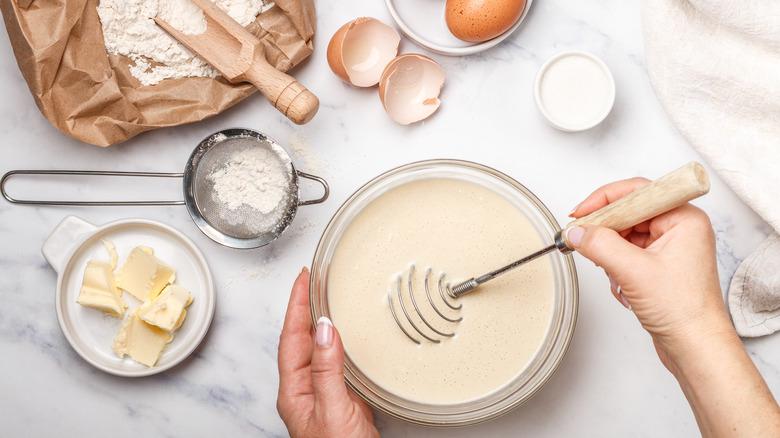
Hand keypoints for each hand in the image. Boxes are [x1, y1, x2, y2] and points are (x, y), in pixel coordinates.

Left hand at [277, 268, 378, 437]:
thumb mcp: (334, 411)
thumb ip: (327, 370)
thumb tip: (325, 328)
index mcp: (295, 391)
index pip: (291, 337)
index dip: (295, 305)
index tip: (303, 279)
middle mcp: (304, 390)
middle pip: (299, 339)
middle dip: (304, 307)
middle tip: (314, 279)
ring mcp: (322, 395)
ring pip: (316, 348)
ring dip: (320, 321)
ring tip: (327, 296)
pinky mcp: (341, 400)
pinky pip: (334, 361)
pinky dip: (339, 341)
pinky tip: (347, 335)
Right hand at [566, 176, 725, 365]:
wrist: (696, 347)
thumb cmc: (684, 311)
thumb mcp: (633, 271)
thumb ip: (599, 245)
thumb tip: (577, 231)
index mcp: (684, 218)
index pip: (637, 191)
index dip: (604, 200)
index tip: (580, 213)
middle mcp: (680, 228)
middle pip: (628, 213)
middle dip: (606, 232)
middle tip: (583, 239)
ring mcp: (670, 247)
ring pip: (624, 235)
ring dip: (611, 255)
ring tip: (616, 275)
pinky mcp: (660, 265)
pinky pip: (627, 254)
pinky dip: (617, 268)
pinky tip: (623, 287)